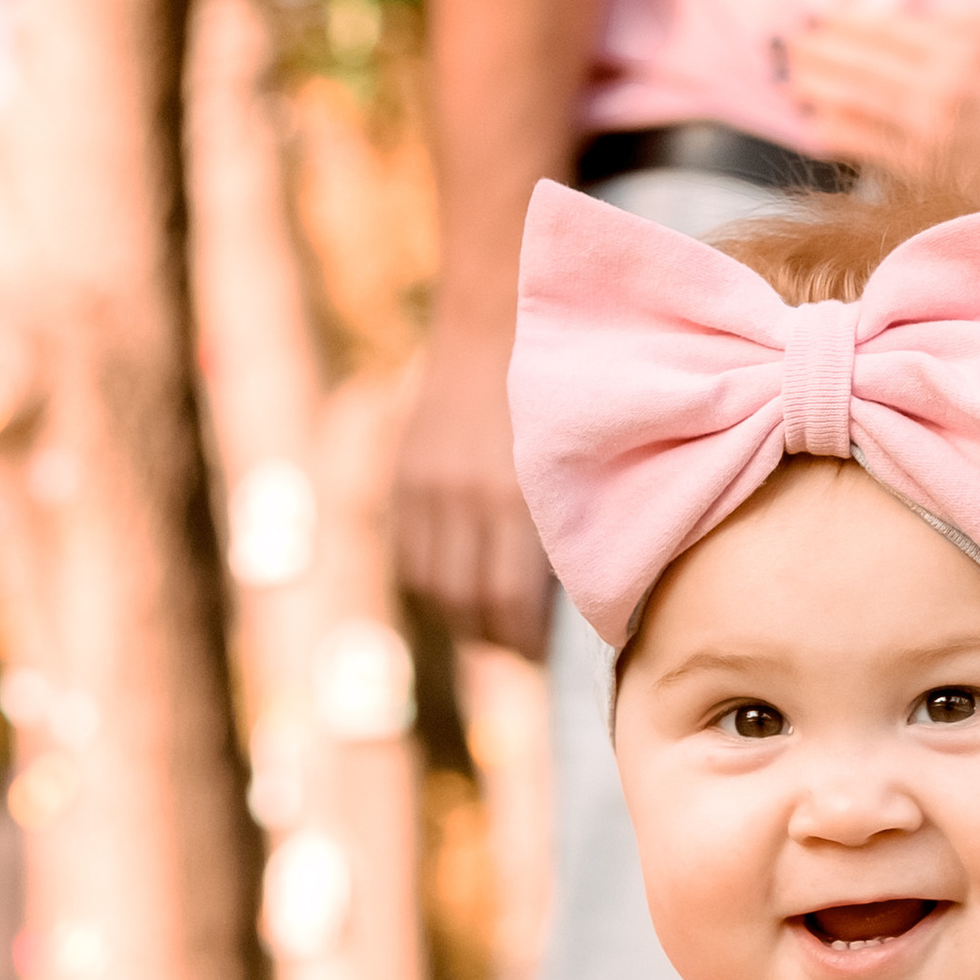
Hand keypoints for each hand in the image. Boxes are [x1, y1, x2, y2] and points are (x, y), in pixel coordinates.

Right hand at [392, 323, 555, 655]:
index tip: (548, 655)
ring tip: (492, 626)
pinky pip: (409, 559)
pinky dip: (432, 588)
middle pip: (466, 606)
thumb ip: (568, 524)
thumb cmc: (557, 393)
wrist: (493, 323)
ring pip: (431, 590)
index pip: (508, 606)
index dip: (527, 643)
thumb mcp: (576, 459)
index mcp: (512, 497)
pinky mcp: (403, 481)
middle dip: (496, 639)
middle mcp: (460, 499)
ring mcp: (424, 491)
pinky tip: (459, 590)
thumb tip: (573, 599)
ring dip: (460, 619)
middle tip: (525, 650)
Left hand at [788, 12, 979, 192]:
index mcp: (961, 53)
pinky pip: (864, 145)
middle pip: (859, 64)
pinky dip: (834, 131)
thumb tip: (915, 16)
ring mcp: (926, 132)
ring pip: (853, 102)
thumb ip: (967, 24)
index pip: (885, 31)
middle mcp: (938, 89)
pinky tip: (812, 120)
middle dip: (816, 50)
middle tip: (784, 41)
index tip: (816, 15)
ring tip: (787, 75)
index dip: (843, 22)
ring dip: (814, 87)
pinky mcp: (920, 167)